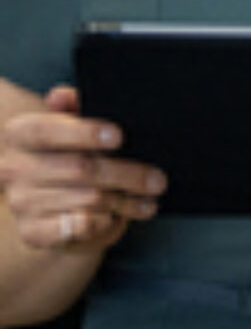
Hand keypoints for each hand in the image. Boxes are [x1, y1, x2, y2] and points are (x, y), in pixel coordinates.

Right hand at [0, 85, 164, 250]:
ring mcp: (20, 201)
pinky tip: (116, 215)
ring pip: (87, 198)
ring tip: (149, 197)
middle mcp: (12, 167)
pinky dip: (103, 221)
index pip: (46, 130)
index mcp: (19, 134)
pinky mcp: (33, 232)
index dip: (84, 132)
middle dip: (126, 174)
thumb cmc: (72, 155)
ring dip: (125, 199)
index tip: (120, 136)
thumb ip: (74, 108)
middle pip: (79, 168)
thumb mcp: (75, 127)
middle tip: (158, 179)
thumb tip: (63, 96)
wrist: (56, 206)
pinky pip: (78, 226)